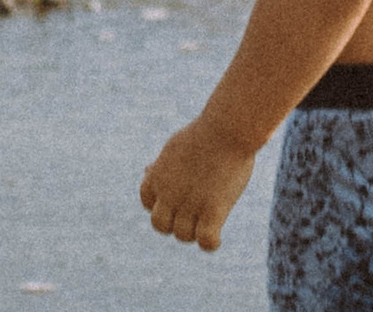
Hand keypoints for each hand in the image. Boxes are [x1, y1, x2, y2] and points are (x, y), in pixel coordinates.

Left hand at [140, 115, 255, 254]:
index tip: (177, 197)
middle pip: (160, 225)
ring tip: (208, 220)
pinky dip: (211, 243)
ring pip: (182, 236)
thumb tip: (147, 171)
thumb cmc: (204, 134)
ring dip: (194, 232)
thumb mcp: (174, 147)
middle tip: (192, 213)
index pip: (147, 202)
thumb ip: (161, 165)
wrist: (225, 130)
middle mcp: (169, 192)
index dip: (161, 203)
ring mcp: (190, 203)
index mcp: (157, 175)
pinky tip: (218, 233)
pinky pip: (206, 242)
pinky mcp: (213, 211)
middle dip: (173, 223)